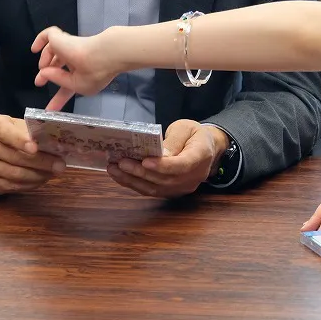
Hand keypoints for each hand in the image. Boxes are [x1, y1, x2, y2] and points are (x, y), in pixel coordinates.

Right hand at [0, 114, 65, 194]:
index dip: (20, 141)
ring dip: (38, 175)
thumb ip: (33, 129)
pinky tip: (41, 179)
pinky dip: (31, 184)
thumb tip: (57, 138)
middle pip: (14, 157)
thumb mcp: (17, 125)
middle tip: (60, 165)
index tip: (35, 148)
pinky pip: (13, 187)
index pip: (5, 133)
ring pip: (15, 175)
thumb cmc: (8, 135)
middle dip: (41, 162)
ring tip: (53, 172)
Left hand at [32, 26, 118, 110]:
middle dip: (48, 75)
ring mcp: (69, 47)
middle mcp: (76, 60)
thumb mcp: (76, 85)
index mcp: (81, 75)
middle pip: (58, 67)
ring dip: (46, 60)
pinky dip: (40, 40)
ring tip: (43, 67)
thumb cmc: (96, 70)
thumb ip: (58, 79)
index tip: (50, 110)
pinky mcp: (62, 38)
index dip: (58, 99)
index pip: (67, 87)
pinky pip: (48, 36)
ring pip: (53, 51)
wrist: (106, 53)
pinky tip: (34, 49)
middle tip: (38, 83)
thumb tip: (44, 72)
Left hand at [107, 119, 225, 199]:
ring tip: (114, 169)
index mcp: (201, 156)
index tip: (145, 161)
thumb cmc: (194, 134)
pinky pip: (153, 191)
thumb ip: (173, 140)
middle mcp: (194, 176)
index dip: (163, 166)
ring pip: (156, 189)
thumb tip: (158, 154)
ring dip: (133, 181)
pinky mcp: (173, 191)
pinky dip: (135, 184)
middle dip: (140, 172)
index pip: (182, 165)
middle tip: (121, 162)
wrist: (206, 148)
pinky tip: (120, 176)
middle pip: (165, 180)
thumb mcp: (185, 128)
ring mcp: (184, 187)